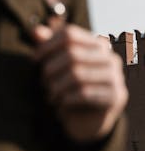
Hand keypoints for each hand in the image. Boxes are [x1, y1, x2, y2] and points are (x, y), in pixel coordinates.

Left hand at [33, 23, 127, 142]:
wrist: (87, 119)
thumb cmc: (70, 86)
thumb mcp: (57, 65)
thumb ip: (48, 46)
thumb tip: (36, 31)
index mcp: (97, 44)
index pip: (69, 34)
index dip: (48, 45)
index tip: (34, 59)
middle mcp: (110, 57)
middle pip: (72, 54)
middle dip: (51, 68)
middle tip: (43, 81)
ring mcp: (116, 76)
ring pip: (77, 75)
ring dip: (57, 86)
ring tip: (50, 94)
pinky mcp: (116, 96)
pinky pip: (85, 93)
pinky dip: (67, 98)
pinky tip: (60, 103)